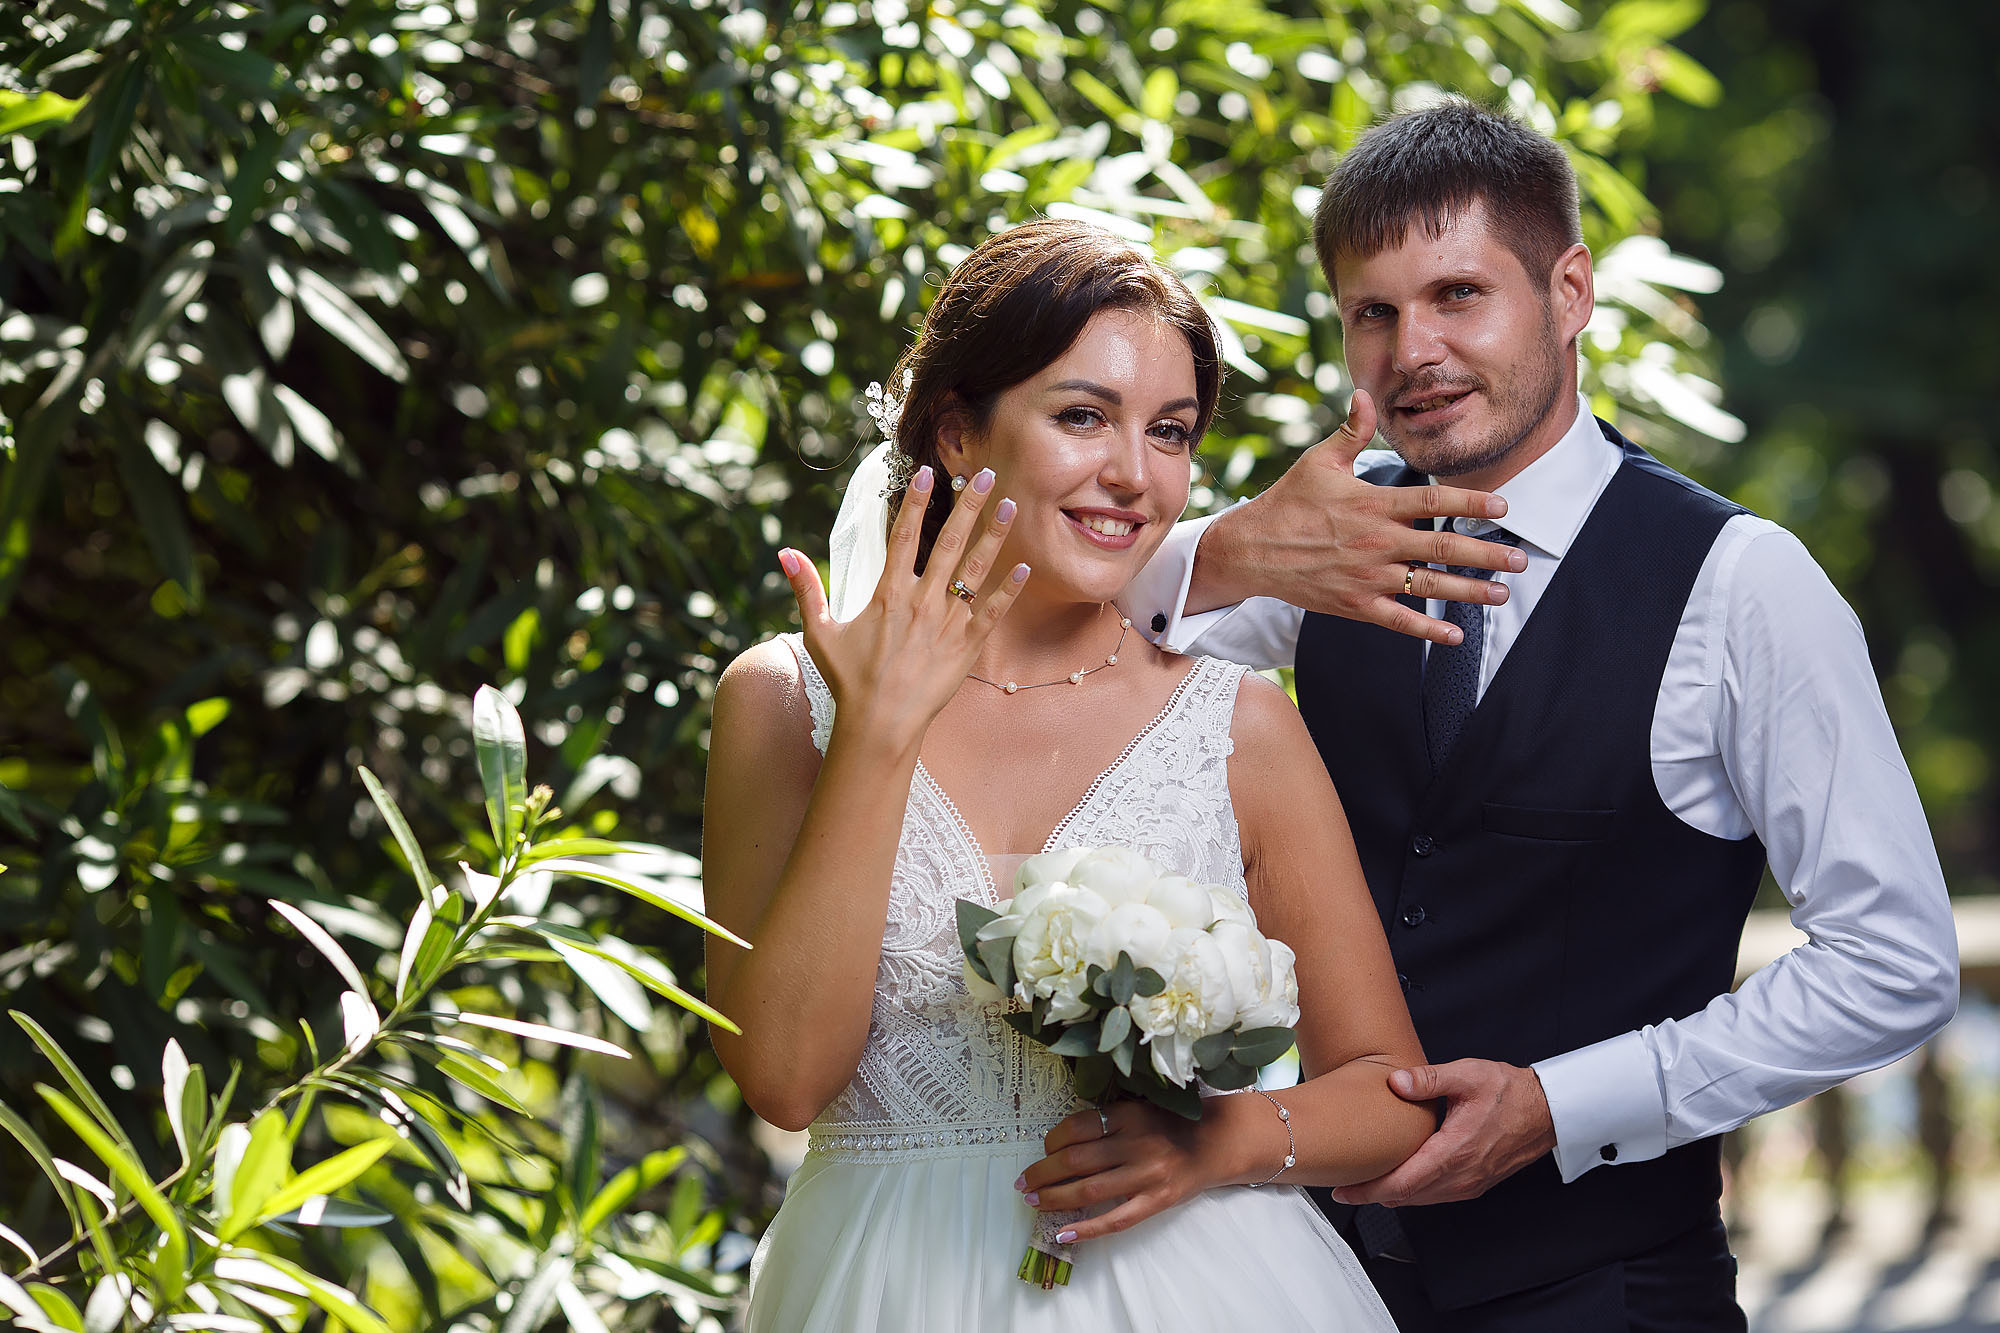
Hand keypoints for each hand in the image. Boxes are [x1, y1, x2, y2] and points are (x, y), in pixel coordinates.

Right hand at [778, 465, 1028, 746]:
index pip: (903, 536)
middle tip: (986, 474)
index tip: (928, 473)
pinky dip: (1008, 590)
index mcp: (888, 593)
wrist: (880, 724)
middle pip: (949, 542)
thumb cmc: (848, 680)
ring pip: (976, 570)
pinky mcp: (966, 646)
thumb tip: (785, 553)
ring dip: (994, 536)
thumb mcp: (820, 632)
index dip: (915, 502)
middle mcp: (922, 601)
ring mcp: (948, 622)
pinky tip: (1024, 568)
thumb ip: (807, 589)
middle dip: (969, 505)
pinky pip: (991, 612)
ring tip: (1009, 507)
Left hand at [1015, 1101, 1210, 1242]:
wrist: (1215, 1143)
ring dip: (1055, 1198)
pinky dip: (1086, 1229)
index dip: (1051, 1140)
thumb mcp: (1138, 1108)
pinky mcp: (1156, 1201)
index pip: (1077, 1127)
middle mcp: (1137, 1144)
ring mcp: (1147, 1175)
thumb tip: (1059, 1142)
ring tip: (1033, 1201)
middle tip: (1023, 1182)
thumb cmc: (1169, 1124)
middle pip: (1076, 1160)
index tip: (1043, 1149)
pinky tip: (1062, 1233)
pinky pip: (1116, 1220)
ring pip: (1089, 1191)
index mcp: (1129, 1115)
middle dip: (1042, 1173)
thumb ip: (1107, 1120)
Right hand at [1190, 389, 1527, 644]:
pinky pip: (1398, 621)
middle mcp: (1375, 542)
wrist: (1251, 550)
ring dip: (1469, 592)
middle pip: (1442, 549)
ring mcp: (1366, 577)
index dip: (1470, 504)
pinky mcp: (1354, 604)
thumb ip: (1352, 430)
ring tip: (1500, 594)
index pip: (1433, 503)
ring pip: (1428, 586)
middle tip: (1519, 558)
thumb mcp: (1320, 460)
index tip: (1502, 507)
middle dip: (1486, 554)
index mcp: (1372, 504)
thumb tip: (1366, 393)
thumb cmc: (1287, 502)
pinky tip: (1455, 636)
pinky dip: (1428, 630)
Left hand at [1329, 1059, 1555, 1207]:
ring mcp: (1469, 1183)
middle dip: (1372, 1195)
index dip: (1369, 1191)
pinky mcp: (1474, 1183)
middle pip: (1406, 1197)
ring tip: (1364, 1184)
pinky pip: (1436, 1195)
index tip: (1343, 1191)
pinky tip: (1399, 1180)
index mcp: (1454, 1152)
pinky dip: (1412, 1192)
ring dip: (1392, 1195)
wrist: (1546, 1111)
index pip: (1402, 1183)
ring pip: (1421, 1199)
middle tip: (1342, 1188)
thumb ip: (1429, 1079)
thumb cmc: (1509, 1092)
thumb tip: (1396, 1082)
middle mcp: (1461, 1176)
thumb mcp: (1467, 1075)